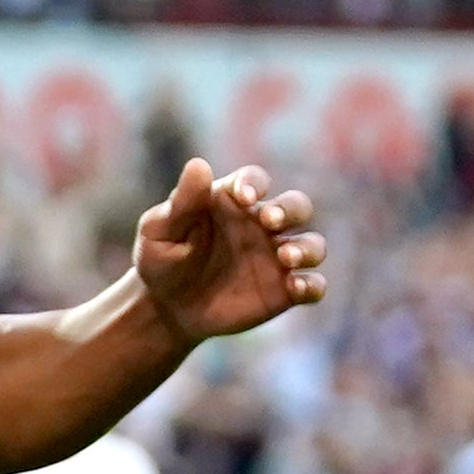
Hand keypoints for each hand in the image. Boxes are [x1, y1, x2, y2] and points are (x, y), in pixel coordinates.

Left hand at [130, 161, 328, 344]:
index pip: (254, 180)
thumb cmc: (162, 260)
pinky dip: (312, 285)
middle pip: (296, 206)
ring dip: (307, 248)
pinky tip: (296, 288)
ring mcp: (277, 258)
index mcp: (234, 201)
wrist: (166, 308)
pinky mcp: (284, 291)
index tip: (245, 197)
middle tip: (270, 221)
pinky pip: (312, 286)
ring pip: (312, 244)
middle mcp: (263, 225)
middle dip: (289, 210)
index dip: (254, 184)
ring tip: (286, 258)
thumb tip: (198, 164)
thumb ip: (182, 202)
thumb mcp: (161, 230)